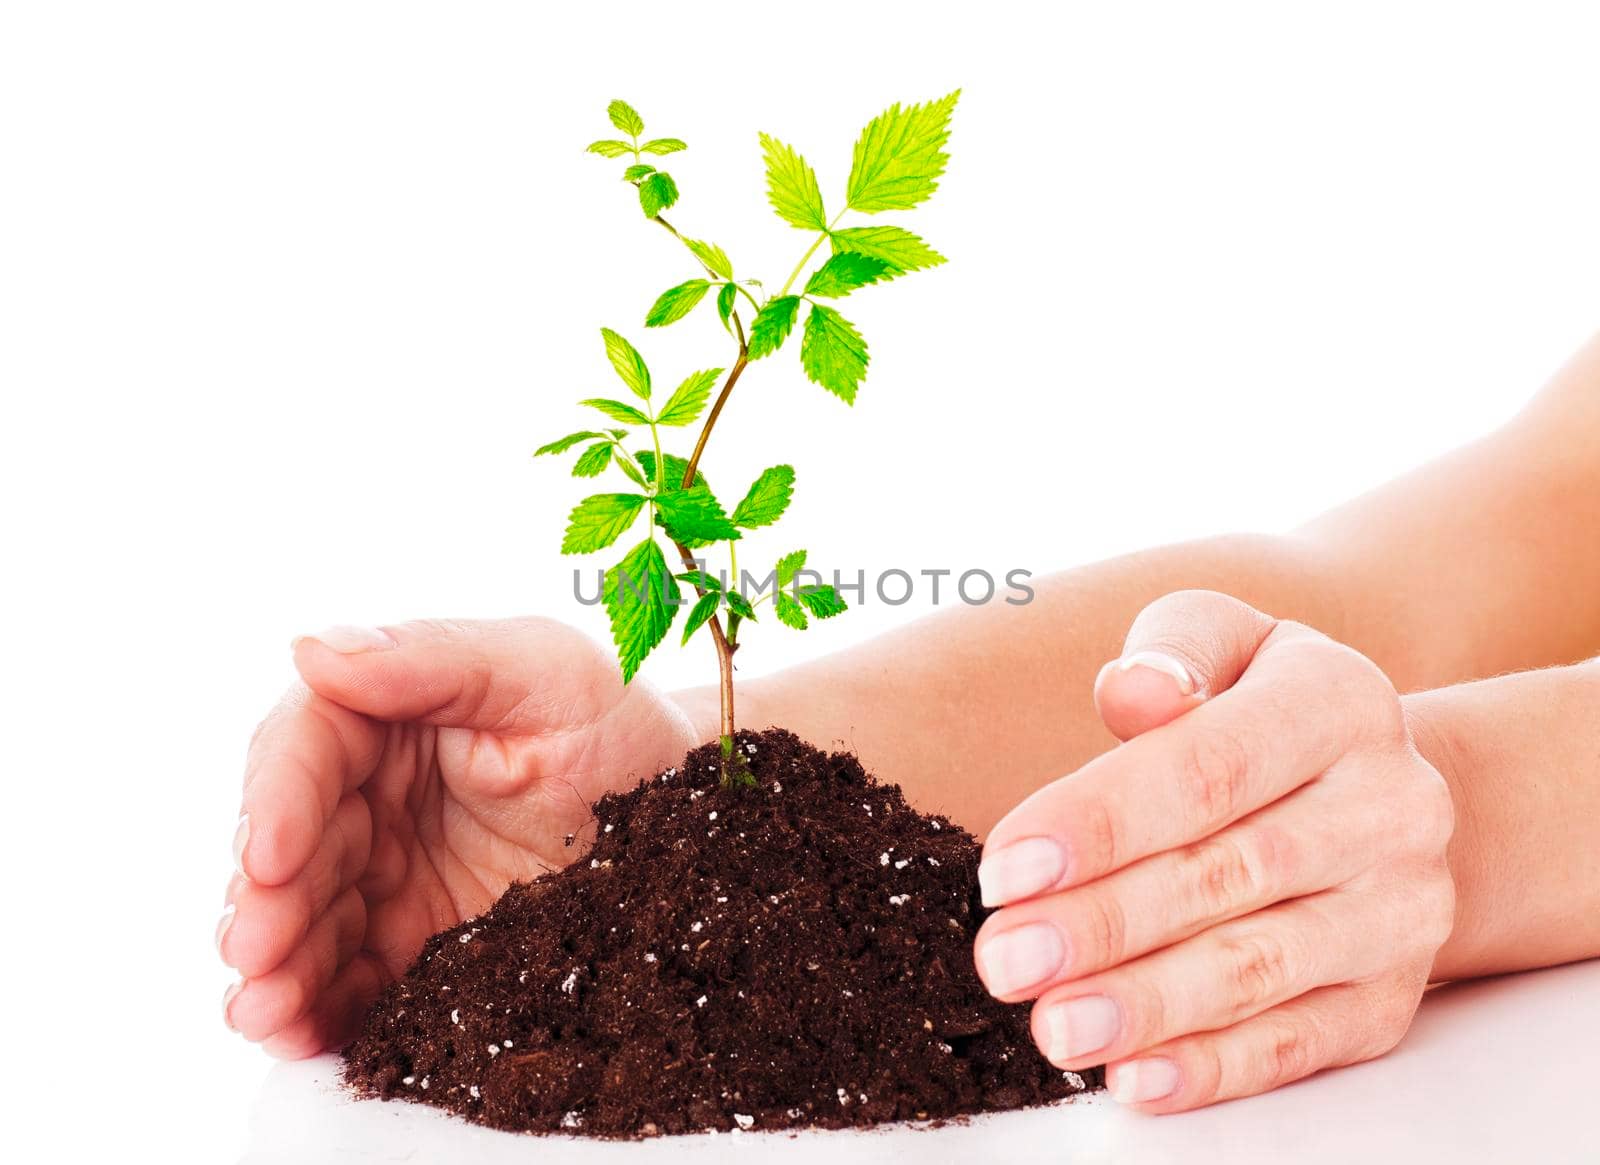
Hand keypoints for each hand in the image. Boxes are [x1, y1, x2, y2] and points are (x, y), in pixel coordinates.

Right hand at [218, 618, 696, 1056]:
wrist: (688, 810)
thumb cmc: (620, 720)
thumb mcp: (546, 670)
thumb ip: (436, 658)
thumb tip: (311, 651)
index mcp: (391, 711)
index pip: (308, 747)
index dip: (277, 800)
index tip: (271, 855)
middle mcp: (373, 792)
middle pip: (294, 844)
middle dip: (267, 902)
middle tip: (255, 952)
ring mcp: (389, 870)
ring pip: (309, 918)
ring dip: (277, 967)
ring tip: (265, 1012)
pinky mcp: (415, 938)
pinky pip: (353, 976)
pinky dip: (320, 1007)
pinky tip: (298, 1035)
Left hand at [973, 591, 1455, 1111]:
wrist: (1378, 788)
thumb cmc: (1260, 706)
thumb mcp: (1227, 643)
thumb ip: (1174, 652)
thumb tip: (1135, 690)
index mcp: (1340, 702)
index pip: (1208, 768)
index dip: (1101, 823)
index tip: (1005, 869)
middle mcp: (1392, 806)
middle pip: (1228, 875)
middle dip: (1102, 924)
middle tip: (1005, 960)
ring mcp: (1401, 909)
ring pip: (1262, 968)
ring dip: (1147, 1006)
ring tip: (1052, 1027)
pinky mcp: (1391, 995)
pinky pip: (1301, 1043)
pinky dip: (1214, 1069)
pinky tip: (1132, 1079)